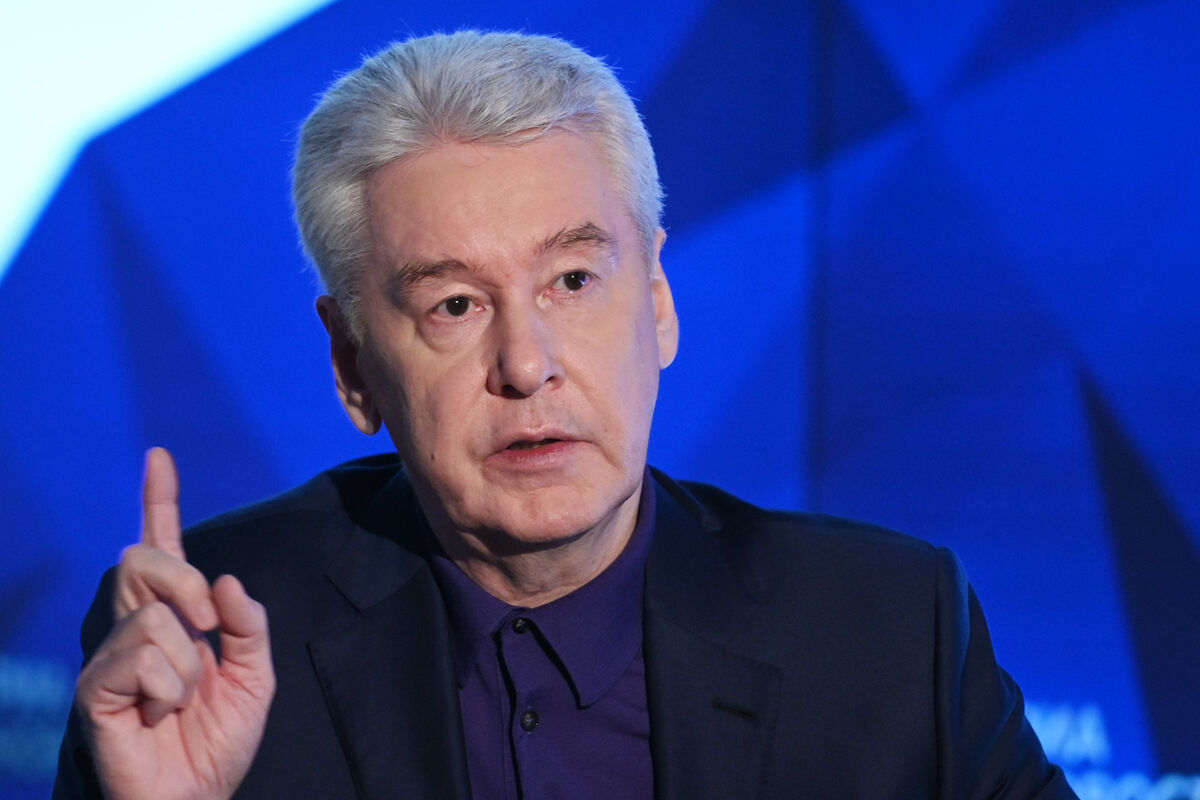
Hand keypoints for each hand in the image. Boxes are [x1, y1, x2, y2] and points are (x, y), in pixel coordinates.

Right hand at [75, 448, 275, 799]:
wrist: (197, 797)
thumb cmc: (218, 740)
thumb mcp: (256, 676)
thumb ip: (247, 624)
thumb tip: (223, 581)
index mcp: (177, 617)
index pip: (165, 547)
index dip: (160, 501)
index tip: (160, 457)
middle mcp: (138, 626)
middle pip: (143, 558)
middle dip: (184, 583)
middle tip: (207, 629)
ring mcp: (113, 655)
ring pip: (151, 614)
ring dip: (188, 662)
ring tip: (183, 701)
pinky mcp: (97, 687)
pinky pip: (142, 657)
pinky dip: (169, 688)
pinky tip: (161, 716)